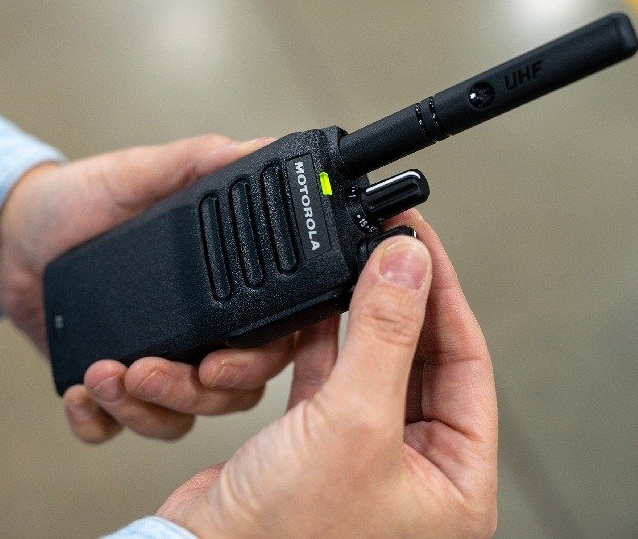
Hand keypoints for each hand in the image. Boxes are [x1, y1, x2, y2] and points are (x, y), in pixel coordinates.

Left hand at [0, 134, 298, 441]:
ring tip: (101, 375)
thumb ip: (199, 161)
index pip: (268, 341)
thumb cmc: (80, 200)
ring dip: (143, 409)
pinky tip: (79, 398)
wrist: (15, 232)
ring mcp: (155, 365)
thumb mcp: (141, 172)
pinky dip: (100, 424)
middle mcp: (197, 336)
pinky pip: (116, 429)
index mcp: (218, 292)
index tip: (220, 360)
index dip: (258, 362)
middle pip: (228, 394)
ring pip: (178, 420)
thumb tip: (258, 148)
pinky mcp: (109, 388)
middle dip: (191, 393)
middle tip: (149, 369)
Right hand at [157, 213, 497, 536]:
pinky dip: (326, 341)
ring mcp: (364, 454)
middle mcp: (414, 469)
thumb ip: (385, 336)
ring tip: (358, 264)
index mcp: (454, 481)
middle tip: (391, 244)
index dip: (445, 295)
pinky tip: (319, 308)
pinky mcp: (316, 444)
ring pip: (376, 363)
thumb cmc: (285, 538)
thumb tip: (407, 263)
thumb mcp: (353, 423)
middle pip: (423, 360)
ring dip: (363, 316)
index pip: (468, 364)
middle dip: (404, 300)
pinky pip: (333, 377)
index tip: (423, 244)